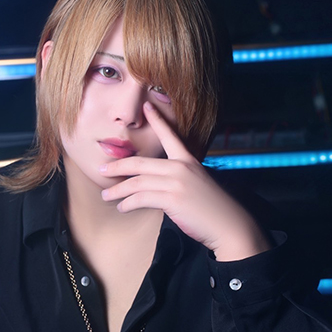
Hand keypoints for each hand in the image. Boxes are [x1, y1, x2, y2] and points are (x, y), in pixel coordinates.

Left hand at [100, 102, 271, 260]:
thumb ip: (177, 178)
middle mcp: (180, 167)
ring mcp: (176, 182)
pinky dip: (128, 204)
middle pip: (139, 163)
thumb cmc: (212, 208)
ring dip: (117, 190)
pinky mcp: (172, 199)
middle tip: (103, 170)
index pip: (169, 135)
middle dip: (117, 166)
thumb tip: (154, 183)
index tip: (146, 107)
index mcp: (188, 160)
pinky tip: (122, 207)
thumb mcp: (196, 184)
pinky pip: (141, 199)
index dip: (157, 119)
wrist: (229, 225)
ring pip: (136, 182)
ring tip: (106, 196)